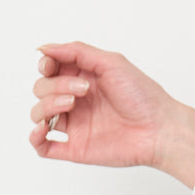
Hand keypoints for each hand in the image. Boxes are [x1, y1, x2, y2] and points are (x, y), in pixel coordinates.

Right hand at [28, 41, 184, 169]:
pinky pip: (42, 146)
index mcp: (83, 77)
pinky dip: (35, 136)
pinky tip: (44, 128)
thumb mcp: (111, 62)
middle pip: (41, 88)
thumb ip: (77, 51)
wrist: (159, 129)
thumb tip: (44, 47)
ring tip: (71, 105)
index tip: (51, 65)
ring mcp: (74, 124)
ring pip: (38, 113)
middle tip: (83, 89)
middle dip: (55, 85)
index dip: (45, 65)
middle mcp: (76, 100)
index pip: (49, 69)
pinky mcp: (74, 147)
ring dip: (46, 105)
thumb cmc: (142, 96)